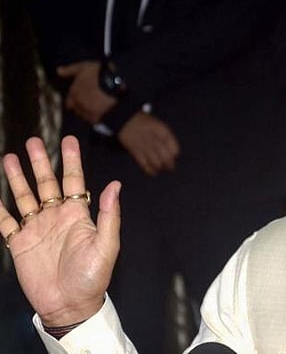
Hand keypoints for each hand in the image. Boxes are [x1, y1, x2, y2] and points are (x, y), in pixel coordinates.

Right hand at [0, 136, 120, 326]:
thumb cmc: (92, 277)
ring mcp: (37, 229)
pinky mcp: (20, 243)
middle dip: (40, 162)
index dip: (71, 160)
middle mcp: (56, 217)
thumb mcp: (107, 244)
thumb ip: (108, 214)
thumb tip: (115, 185)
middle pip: (46, 183)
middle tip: (33, 141)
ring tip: (9, 158)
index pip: (74, 180)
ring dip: (17, 178)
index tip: (69, 140)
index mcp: (78, 215)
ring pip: (24, 197)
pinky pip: (5, 221)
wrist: (69, 305)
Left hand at [57, 61, 116, 123]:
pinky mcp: (99, 116)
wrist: (113, 82)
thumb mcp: (82, 67)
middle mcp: (78, 104)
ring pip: (85, 116)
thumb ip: (70, 70)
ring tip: (97, 108)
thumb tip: (58, 71)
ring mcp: (88, 111)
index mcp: (74, 93)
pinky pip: (95, 120)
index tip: (79, 100)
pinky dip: (98, 117)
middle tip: (89, 104)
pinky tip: (102, 113)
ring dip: (89, 113)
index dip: (74, 101)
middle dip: (81, 108)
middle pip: (77, 111)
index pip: (69, 103)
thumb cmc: (97, 73)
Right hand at [118, 112, 180, 175]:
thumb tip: (173, 152)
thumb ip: (166, 136)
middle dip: (169, 163)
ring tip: (162, 168)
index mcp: (162, 131)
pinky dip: (150, 170)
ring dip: (161, 167)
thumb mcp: (158, 124)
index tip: (174, 155)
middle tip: (170, 166)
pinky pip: (144, 164)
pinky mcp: (135, 151)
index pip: (173, 147)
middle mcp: (154, 139)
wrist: (126, 119)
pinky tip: (153, 172)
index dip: (174, 153)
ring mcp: (144, 145)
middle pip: (166, 156)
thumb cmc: (144, 122)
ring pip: (157, 162)